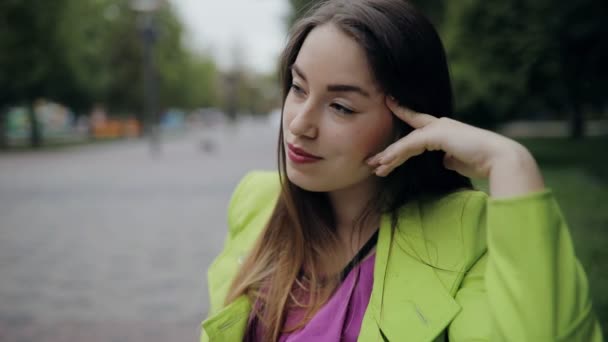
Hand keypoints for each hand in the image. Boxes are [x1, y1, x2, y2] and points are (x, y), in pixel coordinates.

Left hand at [366, 97, 544, 197]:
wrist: (500, 160)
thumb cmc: (484, 163)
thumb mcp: (460, 161)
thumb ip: (448, 158)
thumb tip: (443, 161)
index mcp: (444, 130)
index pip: (417, 125)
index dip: (402, 115)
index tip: (388, 108)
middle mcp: (439, 125)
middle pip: (407, 138)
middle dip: (389, 151)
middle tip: (371, 162)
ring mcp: (438, 128)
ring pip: (406, 143)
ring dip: (389, 156)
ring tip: (374, 168)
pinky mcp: (437, 134)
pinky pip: (411, 145)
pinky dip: (397, 154)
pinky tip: (386, 162)